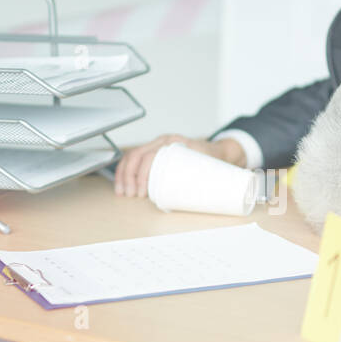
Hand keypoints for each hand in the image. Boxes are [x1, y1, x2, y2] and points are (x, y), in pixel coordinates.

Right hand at [113, 134, 245, 196]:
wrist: (218, 151)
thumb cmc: (212, 159)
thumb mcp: (205, 167)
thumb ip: (196, 178)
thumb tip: (185, 200)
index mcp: (174, 142)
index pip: (149, 156)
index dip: (142, 175)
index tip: (142, 192)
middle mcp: (163, 141)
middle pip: (136, 155)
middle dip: (129, 177)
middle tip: (130, 195)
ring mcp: (157, 145)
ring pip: (131, 156)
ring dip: (123, 175)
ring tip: (123, 193)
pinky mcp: (154, 152)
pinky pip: (134, 158)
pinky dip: (125, 171)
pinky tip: (122, 183)